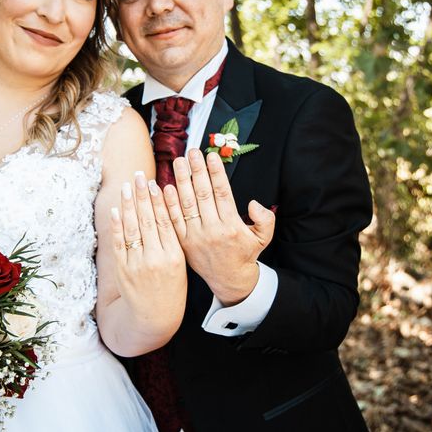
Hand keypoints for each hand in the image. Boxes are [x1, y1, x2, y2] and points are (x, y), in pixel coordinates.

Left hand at [110, 171, 186, 331]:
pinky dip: (117, 225)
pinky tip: (116, 210)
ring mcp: (137, 264)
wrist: (154, 318)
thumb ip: (174, 241)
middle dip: (142, 196)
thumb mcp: (181, 266)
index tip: (156, 183)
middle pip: (148, 221)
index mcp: (175, 257)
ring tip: (127, 187)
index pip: (166, 222)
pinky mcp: (123, 270)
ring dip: (128, 205)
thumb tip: (168, 212)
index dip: (160, 201)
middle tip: (139, 176)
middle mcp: (156, 259)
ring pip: (132, 228)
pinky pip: (119, 243)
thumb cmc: (172, 290)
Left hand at [164, 148, 274, 305]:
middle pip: (202, 194)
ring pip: (186, 204)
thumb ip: (265, 219)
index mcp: (231, 226)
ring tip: (178, 162)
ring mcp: (195, 237)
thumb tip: (253, 203)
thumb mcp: (263, 237)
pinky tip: (165, 187)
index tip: (211, 156)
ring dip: (181, 181)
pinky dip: (169, 204)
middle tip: (192, 152)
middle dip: (196, 171)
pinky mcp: (183, 243)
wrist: (229, 279)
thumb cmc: (245, 254)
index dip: (216, 173)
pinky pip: (174, 220)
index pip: (222, 193)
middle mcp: (212, 230)